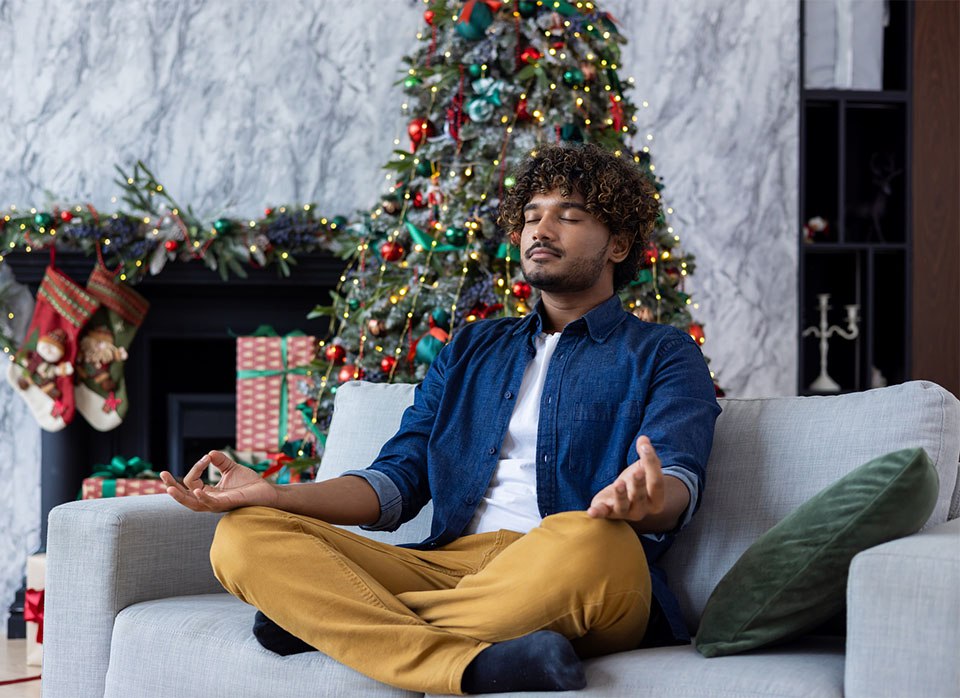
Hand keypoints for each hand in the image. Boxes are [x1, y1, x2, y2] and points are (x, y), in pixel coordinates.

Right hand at [160, 450, 278, 512]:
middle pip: (185, 497)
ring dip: (180, 497)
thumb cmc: (249, 483)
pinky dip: (204, 498)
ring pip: (193, 504)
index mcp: (209, 492)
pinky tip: (198, 490)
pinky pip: (212, 504)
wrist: (267, 491)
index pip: (192, 483)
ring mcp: (218, 504)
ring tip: (169, 488)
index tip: (205, 458)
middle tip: (162, 474)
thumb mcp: (232, 468)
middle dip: (172, 487)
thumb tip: (209, 453)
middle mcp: (210, 500)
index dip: (195, 468)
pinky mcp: (228, 504)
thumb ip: (220, 461)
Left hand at [586, 436, 664, 521]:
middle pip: (640, 496)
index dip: (651, 464)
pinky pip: (603, 513)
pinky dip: (598, 513)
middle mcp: (642, 510)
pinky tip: (591, 511)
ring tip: (619, 483)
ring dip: (620, 495)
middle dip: (638, 483)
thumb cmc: (637, 482)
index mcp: (656, 500)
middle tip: (637, 471)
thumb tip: (643, 439)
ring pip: (623, 506)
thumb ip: (646, 454)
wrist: (624, 498)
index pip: (657, 483)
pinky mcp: (607, 512)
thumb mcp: (644, 467)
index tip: (644, 447)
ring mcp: (624, 513)